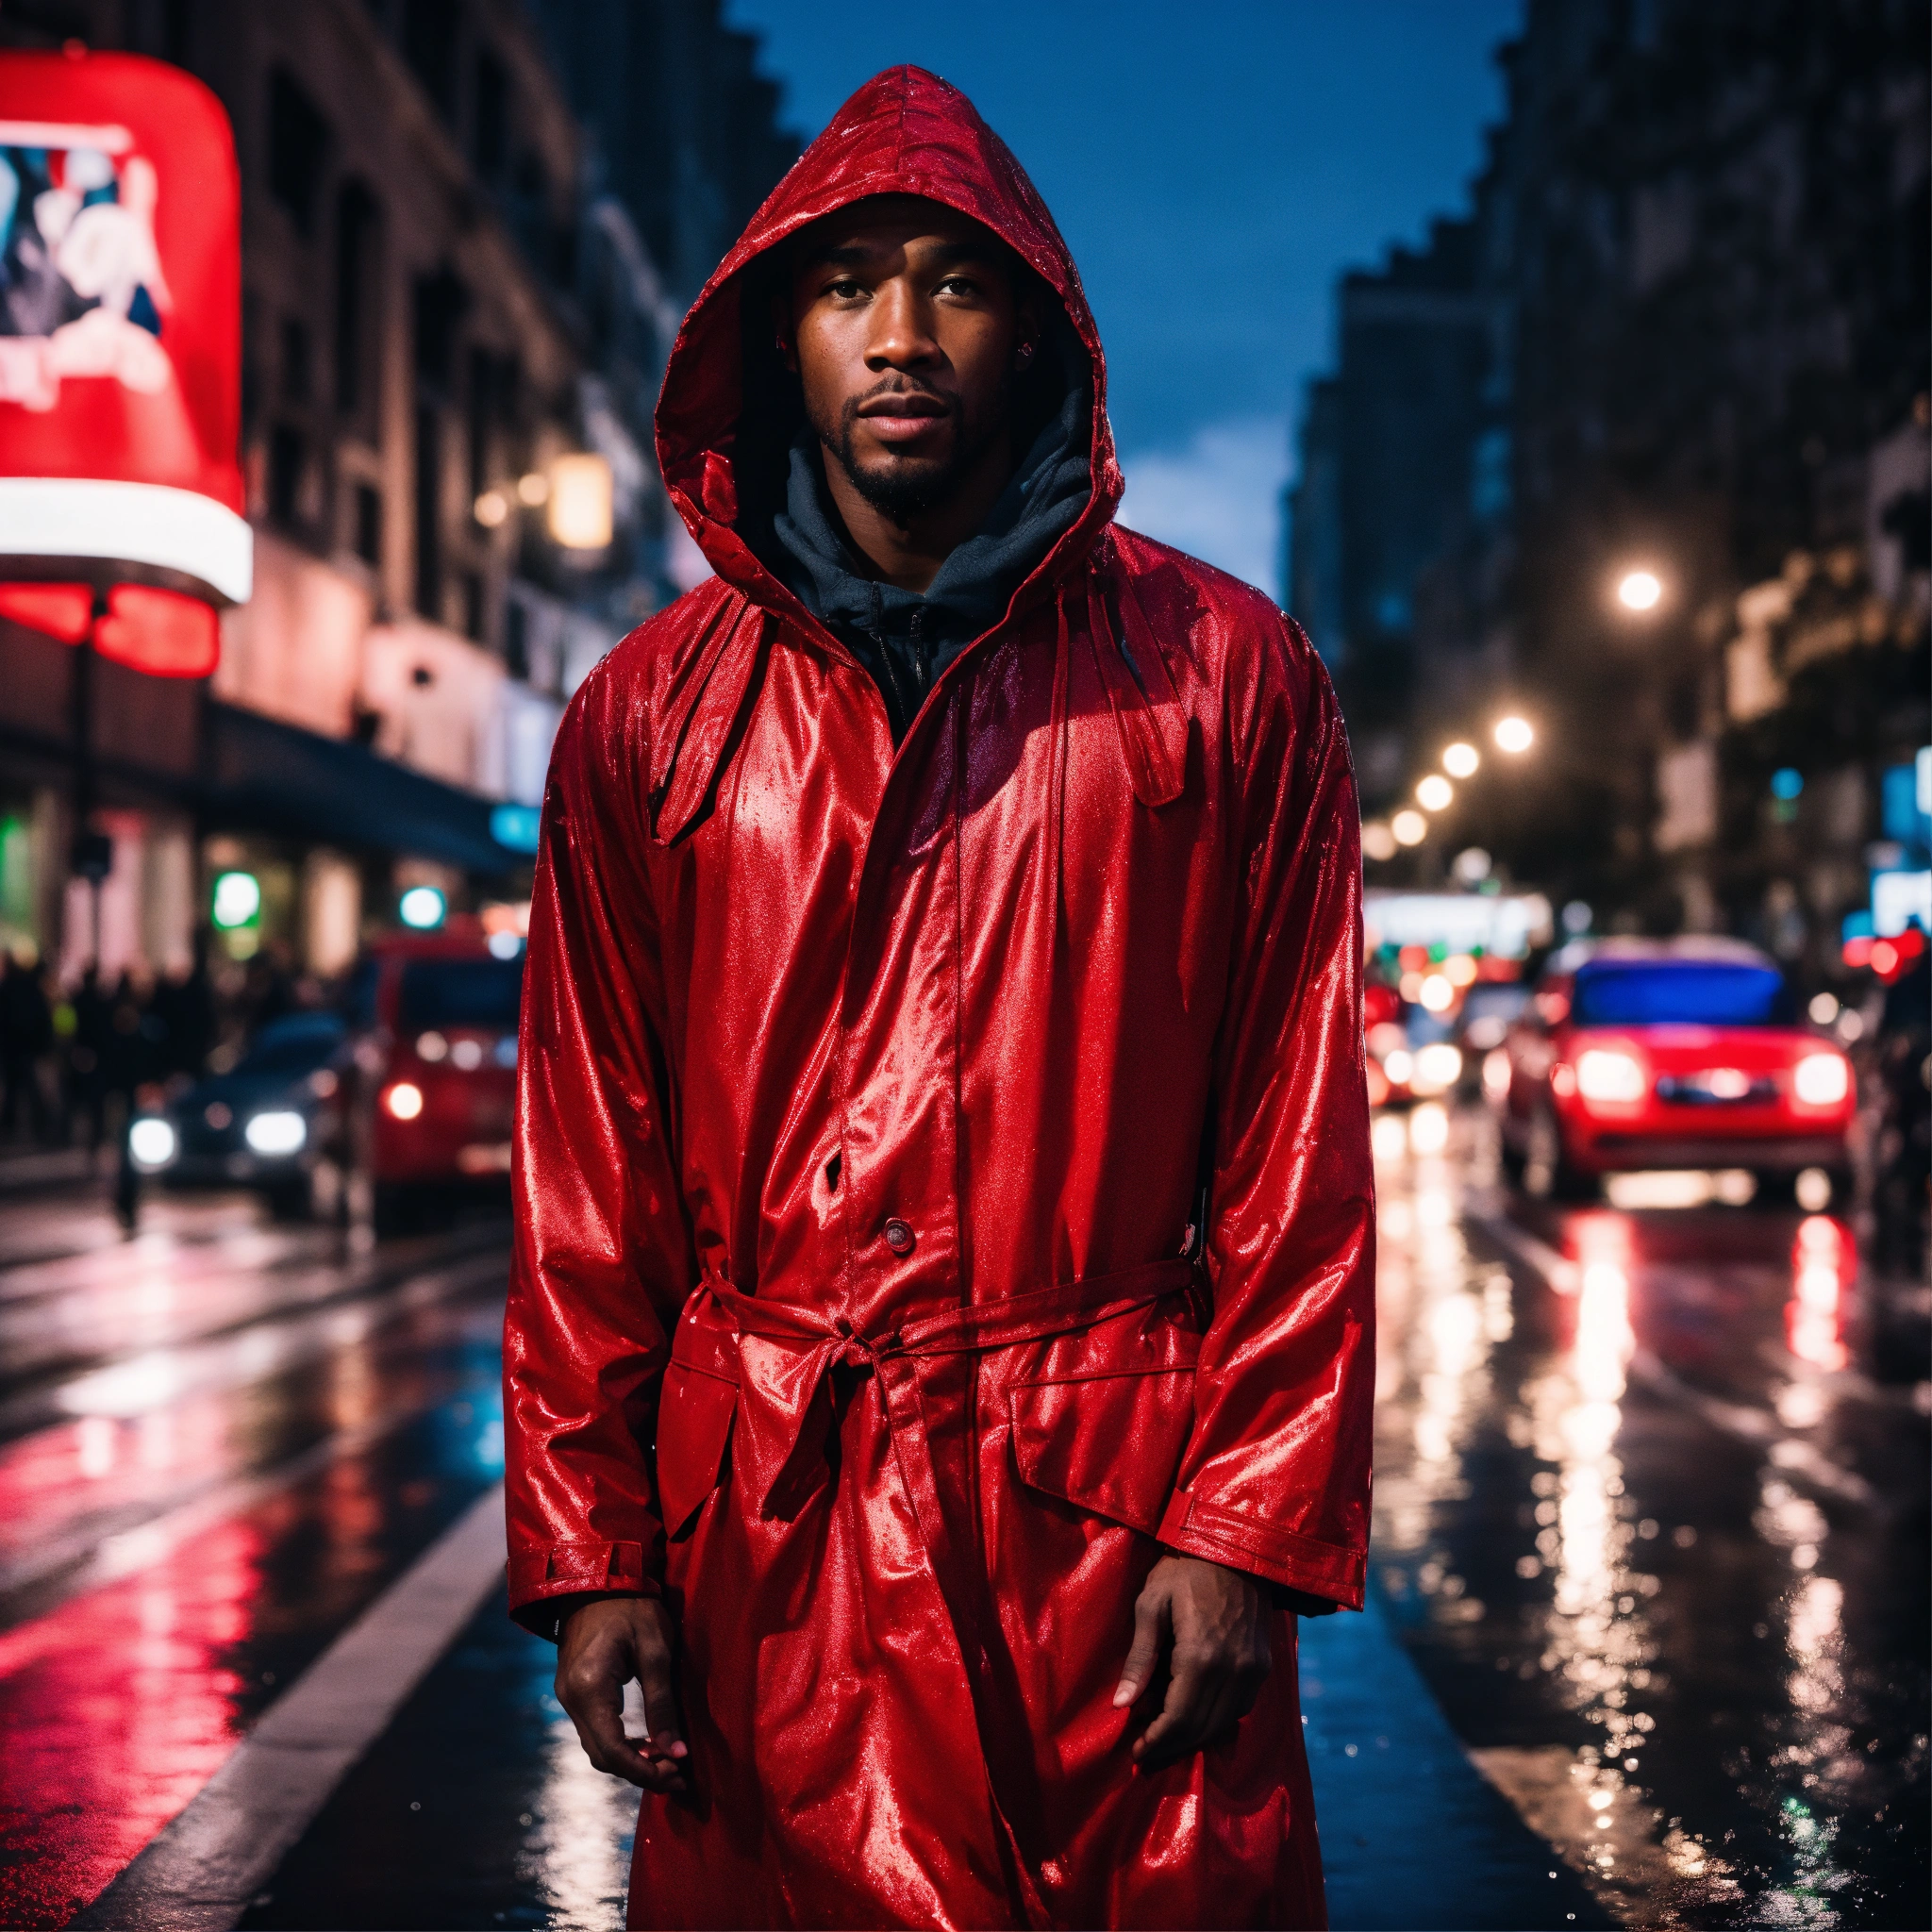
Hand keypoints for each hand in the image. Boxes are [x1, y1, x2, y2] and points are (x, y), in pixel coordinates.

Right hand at [555, 1596, 688, 1790]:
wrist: (598, 1576)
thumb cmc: (632, 1606)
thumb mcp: (656, 1650)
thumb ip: (662, 1703)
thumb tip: (675, 1753)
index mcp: (589, 1688)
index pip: (613, 1750)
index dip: (645, 1771)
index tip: (677, 1776)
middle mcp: (570, 1698)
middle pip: (603, 1755)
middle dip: (640, 1771)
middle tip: (678, 1774)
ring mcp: (567, 1695)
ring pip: (597, 1746)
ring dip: (631, 1759)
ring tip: (668, 1761)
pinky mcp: (573, 1691)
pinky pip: (595, 1730)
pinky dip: (620, 1743)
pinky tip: (647, 1742)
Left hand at [1113, 1554, 1271, 1768]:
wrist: (1236, 1547)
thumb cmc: (1183, 1569)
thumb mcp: (1151, 1604)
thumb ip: (1140, 1658)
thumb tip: (1121, 1704)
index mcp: (1201, 1656)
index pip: (1179, 1719)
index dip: (1156, 1741)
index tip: (1136, 1753)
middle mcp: (1233, 1671)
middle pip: (1201, 1728)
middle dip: (1172, 1746)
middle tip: (1147, 1754)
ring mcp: (1253, 1670)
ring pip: (1223, 1723)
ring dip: (1194, 1737)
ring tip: (1166, 1738)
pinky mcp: (1263, 1664)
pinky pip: (1240, 1707)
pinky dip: (1216, 1719)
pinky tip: (1195, 1715)